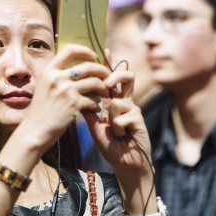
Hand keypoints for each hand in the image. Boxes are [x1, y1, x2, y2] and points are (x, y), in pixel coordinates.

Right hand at [21, 44, 108, 154]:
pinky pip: (93, 100)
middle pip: (88, 66)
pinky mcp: (74, 104)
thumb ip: (56, 76)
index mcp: (49, 71)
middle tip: (107, 75)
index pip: (70, 50)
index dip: (85, 50)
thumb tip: (74, 68)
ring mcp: (66, 90)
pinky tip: (96, 109)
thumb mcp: (43, 86)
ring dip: (104, 87)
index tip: (94, 56)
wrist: (35, 131)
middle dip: (102, 70)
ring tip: (105, 93)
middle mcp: (57, 77)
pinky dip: (97, 105)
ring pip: (95, 82)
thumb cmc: (40, 111)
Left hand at [82, 65, 151, 179]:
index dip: (109, 64)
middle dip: (115, 75)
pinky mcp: (139, 120)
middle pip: (126, 77)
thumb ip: (88, 110)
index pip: (111, 80)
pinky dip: (116, 130)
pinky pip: (121, 118)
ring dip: (111, 118)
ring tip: (113, 130)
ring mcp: (134, 111)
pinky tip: (120, 138)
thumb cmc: (111, 146)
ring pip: (119, 101)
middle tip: (105, 81)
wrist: (125, 165)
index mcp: (114, 102)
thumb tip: (76, 93)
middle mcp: (126, 103)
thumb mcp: (95, 126)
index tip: (104, 49)